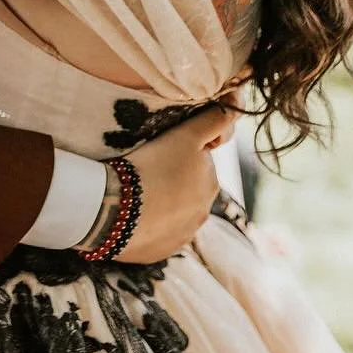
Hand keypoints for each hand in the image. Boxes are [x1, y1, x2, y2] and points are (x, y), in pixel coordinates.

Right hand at [114, 103, 237, 263]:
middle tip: (144, 169)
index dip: (177, 154)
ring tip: (135, 192)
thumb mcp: (185, 135)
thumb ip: (215, 119)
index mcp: (210, 184)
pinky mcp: (162, 250)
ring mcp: (182, 234)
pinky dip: (149, 223)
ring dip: (161, 202)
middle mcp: (203, 212)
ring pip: (173, 211)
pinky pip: (158, 232)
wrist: (114, 209)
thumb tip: (238, 101)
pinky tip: (133, 212)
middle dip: (172, 180)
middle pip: (187, 188)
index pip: (198, 163)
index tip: (156, 152)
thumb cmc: (150, 164)